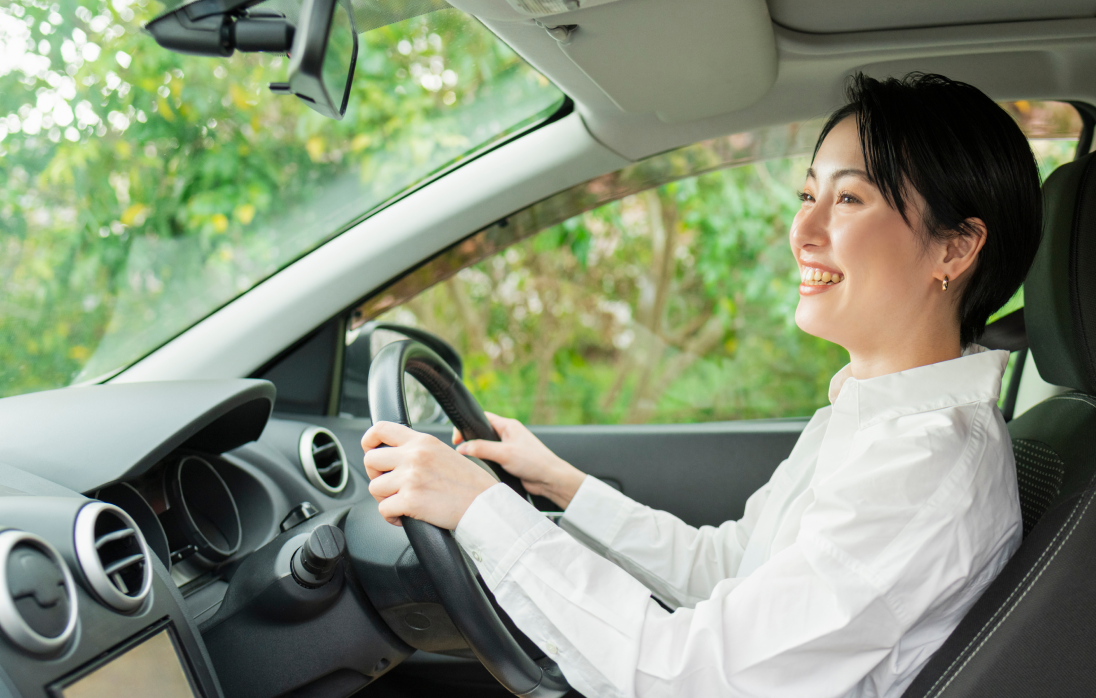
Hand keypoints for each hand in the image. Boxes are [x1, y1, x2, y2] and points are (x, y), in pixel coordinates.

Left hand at [362, 421, 498, 528]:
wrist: (485, 505)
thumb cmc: (469, 484)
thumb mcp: (444, 453)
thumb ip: (419, 451)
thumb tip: (394, 457)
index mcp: (423, 441)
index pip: (381, 428)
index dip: (369, 441)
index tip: (371, 451)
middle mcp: (414, 455)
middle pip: (370, 459)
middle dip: (376, 475)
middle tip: (391, 486)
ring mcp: (410, 477)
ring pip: (374, 487)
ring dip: (385, 498)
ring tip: (402, 503)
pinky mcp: (410, 500)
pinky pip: (383, 510)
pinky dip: (392, 517)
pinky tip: (405, 516)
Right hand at [453, 412, 585, 509]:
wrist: (550, 479)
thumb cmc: (534, 462)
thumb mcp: (504, 453)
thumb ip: (482, 449)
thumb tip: (462, 447)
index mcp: (508, 426)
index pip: (482, 418)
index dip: (468, 426)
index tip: (457, 438)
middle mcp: (508, 435)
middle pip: (482, 433)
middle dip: (471, 440)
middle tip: (461, 450)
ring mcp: (509, 448)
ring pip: (487, 447)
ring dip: (479, 453)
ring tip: (470, 460)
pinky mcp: (510, 461)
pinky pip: (492, 459)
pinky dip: (486, 463)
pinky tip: (481, 469)